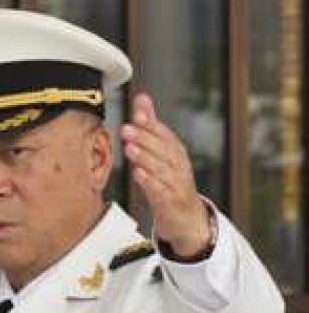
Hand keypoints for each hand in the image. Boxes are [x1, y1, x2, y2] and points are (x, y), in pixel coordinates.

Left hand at [120, 93, 210, 256]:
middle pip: (162, 149)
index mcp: (174, 150)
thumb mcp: (162, 150)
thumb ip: (151, 125)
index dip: (150, 123)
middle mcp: (177, 164)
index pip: (163, 134)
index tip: (137, 113)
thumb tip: (142, 98)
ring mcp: (175, 183)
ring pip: (160, 168)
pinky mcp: (170, 201)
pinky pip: (160, 190)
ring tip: (130, 148)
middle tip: (127, 129)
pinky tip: (138, 174)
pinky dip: (150, 182)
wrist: (185, 215)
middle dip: (145, 138)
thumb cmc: (170, 178)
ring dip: (145, 158)